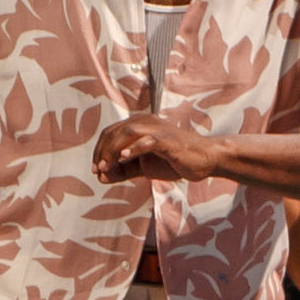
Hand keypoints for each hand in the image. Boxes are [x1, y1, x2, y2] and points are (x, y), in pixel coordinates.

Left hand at [92, 114, 224, 185]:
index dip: (99, 150)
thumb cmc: (174, 161)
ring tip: (107, 166)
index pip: (110, 133)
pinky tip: (124, 158)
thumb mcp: (143, 168)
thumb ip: (122, 171)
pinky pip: (148, 140)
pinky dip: (134, 148)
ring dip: (113, 150)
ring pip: (127, 132)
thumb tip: (100, 177)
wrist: (204, 160)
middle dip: (102, 152)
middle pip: (114, 132)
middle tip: (98, 170)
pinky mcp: (168, 140)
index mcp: (138, 126)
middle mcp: (145, 122)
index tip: (95, 170)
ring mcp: (157, 129)